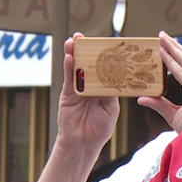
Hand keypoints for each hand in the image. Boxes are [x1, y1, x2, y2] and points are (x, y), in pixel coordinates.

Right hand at [54, 32, 119, 154]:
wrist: (83, 144)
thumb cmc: (99, 129)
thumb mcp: (110, 109)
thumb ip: (110, 92)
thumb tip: (113, 75)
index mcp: (105, 88)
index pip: (106, 69)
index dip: (106, 57)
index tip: (108, 44)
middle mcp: (92, 86)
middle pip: (90, 64)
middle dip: (88, 50)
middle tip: (86, 37)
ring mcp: (79, 89)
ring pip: (77, 68)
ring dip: (75, 53)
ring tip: (74, 40)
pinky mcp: (68, 94)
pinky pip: (68, 79)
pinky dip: (68, 67)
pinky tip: (68, 57)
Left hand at [138, 31, 181, 132]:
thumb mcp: (174, 114)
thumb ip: (159, 103)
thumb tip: (142, 98)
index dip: (179, 55)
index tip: (168, 46)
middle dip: (175, 47)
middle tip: (163, 35)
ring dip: (172, 48)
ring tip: (161, 38)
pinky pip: (181, 73)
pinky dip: (170, 62)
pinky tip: (162, 53)